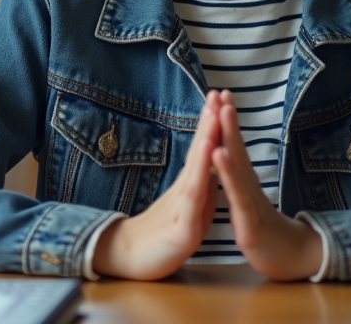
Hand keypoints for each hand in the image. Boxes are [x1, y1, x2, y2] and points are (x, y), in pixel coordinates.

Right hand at [92, 90, 220, 279]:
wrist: (129, 259)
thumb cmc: (161, 234)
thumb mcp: (190, 209)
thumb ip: (202, 188)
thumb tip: (215, 168)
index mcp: (190, 185)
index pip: (204, 149)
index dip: (213, 124)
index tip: (221, 98)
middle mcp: (185, 188)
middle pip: (200, 149)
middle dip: (210, 120)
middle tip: (217, 92)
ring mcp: (181, 205)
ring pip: (196, 168)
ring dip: (205, 139)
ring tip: (213, 113)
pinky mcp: (182, 226)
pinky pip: (192, 198)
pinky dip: (200, 176)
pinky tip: (205, 158)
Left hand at [211, 90, 323, 280]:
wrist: (292, 258)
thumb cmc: (265, 229)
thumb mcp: (247, 201)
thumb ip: (238, 179)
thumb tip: (230, 157)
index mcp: (245, 181)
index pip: (233, 146)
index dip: (225, 121)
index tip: (219, 94)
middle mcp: (249, 185)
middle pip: (237, 146)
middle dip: (228, 118)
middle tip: (221, 92)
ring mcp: (250, 201)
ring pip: (239, 165)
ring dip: (230, 137)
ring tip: (222, 113)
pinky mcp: (249, 221)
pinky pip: (238, 195)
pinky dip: (228, 174)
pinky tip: (220, 156)